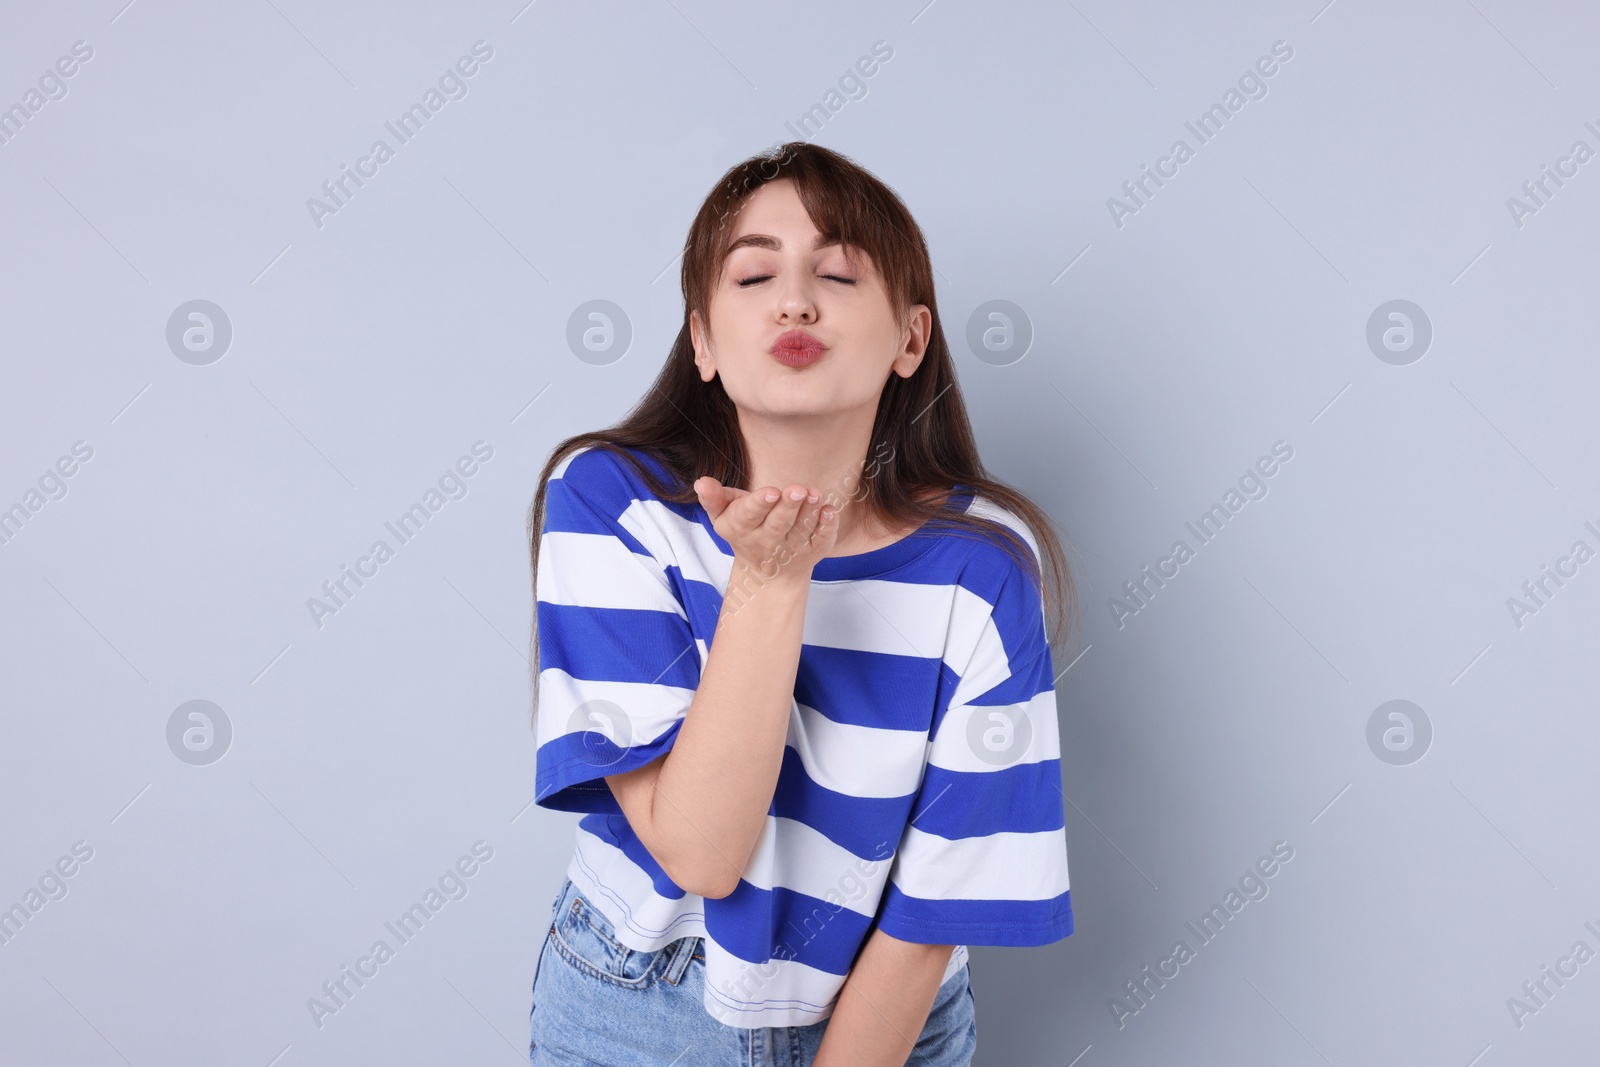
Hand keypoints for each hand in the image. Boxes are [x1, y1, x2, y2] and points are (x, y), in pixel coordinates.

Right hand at [694, 477, 839, 582]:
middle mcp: (767, 541)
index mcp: (743, 528)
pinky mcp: (813, 551)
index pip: (749, 515)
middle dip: (788, 507)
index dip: (760, 504)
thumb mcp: (724, 515)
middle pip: (778, 524)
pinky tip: (830, 511)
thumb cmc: (745, 528)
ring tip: (815, 494)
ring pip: (801, 531)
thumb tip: (701, 482)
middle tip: (799, 489)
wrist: (767, 570)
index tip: (771, 492)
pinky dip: (827, 527)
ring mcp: (791, 549)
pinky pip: (821, 540)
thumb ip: (713, 498)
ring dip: (809, 513)